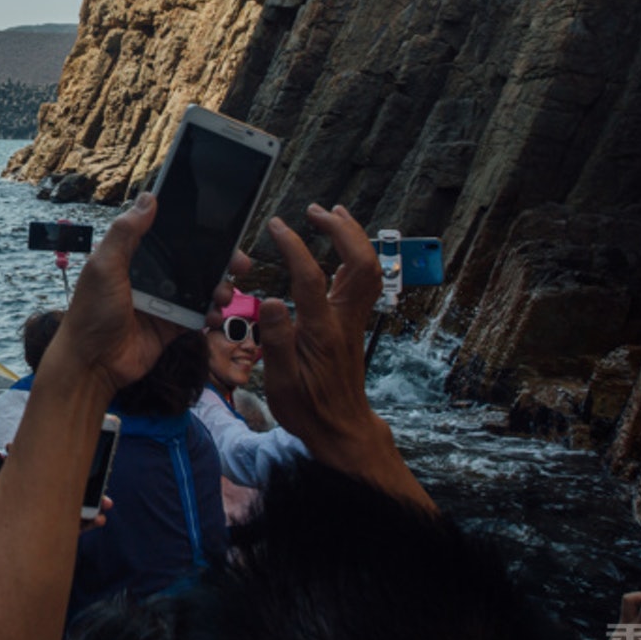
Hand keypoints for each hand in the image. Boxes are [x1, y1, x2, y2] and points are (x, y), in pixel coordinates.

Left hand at [47, 194, 244, 396]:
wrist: (93, 364)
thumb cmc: (91, 312)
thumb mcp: (104, 266)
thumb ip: (126, 232)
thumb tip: (149, 197)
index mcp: (133, 256)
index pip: (168, 235)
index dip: (193, 229)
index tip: (219, 222)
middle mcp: (151, 276)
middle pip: (192, 260)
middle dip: (219, 259)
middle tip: (238, 261)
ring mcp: (163, 300)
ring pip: (201, 286)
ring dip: (219, 286)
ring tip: (224, 293)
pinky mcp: (172, 324)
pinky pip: (199, 314)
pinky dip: (211, 313)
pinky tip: (213, 314)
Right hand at [258, 204, 382, 451]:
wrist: (342, 428)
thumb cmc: (309, 409)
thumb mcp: (282, 382)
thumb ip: (278, 340)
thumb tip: (272, 300)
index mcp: (323, 331)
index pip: (310, 277)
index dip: (294, 247)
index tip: (278, 226)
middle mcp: (344, 320)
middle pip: (360, 263)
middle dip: (341, 230)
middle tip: (315, 211)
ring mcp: (353, 320)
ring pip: (368, 269)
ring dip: (354, 237)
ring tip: (333, 214)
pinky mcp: (354, 323)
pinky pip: (364, 280)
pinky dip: (356, 254)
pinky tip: (341, 245)